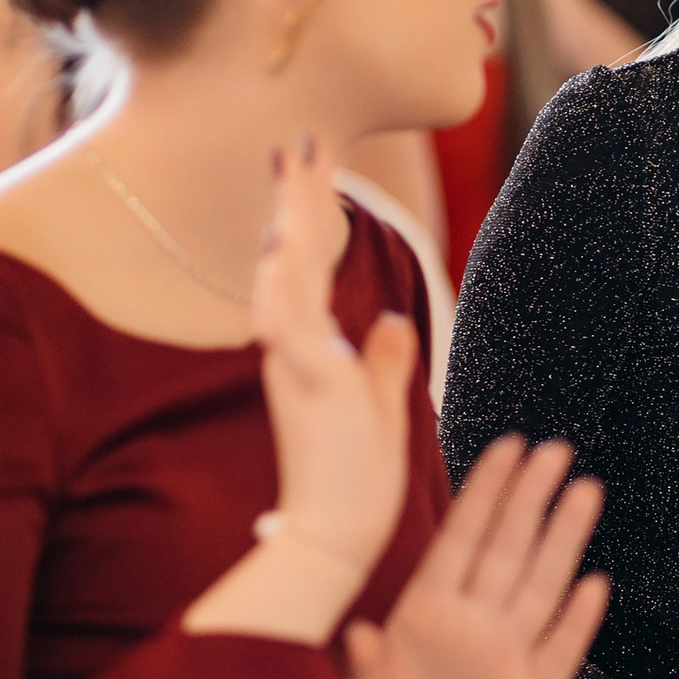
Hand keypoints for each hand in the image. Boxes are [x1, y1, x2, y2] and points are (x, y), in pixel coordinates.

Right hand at [251, 137, 416, 572]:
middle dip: (297, 200)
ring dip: (289, 221)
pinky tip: (284, 241)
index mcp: (316, 355)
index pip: (311, 274)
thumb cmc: (355, 485)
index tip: (314, 170)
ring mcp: (297, 367)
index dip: (311, 222)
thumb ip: (386, 364)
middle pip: (293, 260)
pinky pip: (286, 324)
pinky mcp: (305, 386)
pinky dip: (284, 282)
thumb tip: (394, 322)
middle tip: (302, 141)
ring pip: (284, 279)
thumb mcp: (383, 410)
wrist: (334, 538)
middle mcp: (297, 352)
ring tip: (297, 165)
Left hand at [345, 435, 609, 678]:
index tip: (508, 449)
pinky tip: (596, 585)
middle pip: (509, 547)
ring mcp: (509, 654)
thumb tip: (356, 635)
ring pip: (542, 584)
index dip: (487, 493)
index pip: (464, 539)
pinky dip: (579, 619)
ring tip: (585, 490)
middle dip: (532, 496)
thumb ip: (360, 670)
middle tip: (555, 449)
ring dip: (564, 538)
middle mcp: (474, 623)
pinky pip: (563, 649)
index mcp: (430, 614)